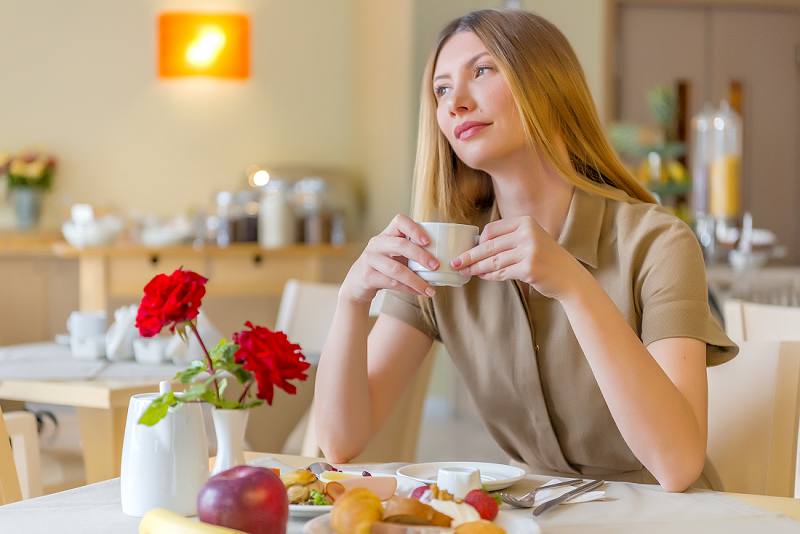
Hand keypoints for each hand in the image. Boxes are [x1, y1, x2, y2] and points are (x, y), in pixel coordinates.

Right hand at [340, 214, 439, 303]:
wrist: (357, 284)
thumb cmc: (383, 267)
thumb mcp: (395, 254)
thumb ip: (412, 252)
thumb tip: (444, 259)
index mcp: (387, 234)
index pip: (399, 221)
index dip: (414, 229)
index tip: (428, 241)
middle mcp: (376, 243)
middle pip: (400, 245)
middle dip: (421, 256)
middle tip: (436, 266)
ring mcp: (370, 260)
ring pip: (396, 269)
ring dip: (416, 280)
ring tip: (430, 290)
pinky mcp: (367, 276)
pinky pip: (390, 283)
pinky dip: (407, 289)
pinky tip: (418, 292)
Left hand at [450, 216, 584, 299]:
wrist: (569, 277)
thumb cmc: (546, 259)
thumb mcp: (531, 239)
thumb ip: (509, 239)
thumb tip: (477, 247)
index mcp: (525, 222)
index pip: (492, 229)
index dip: (477, 241)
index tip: (467, 249)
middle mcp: (527, 233)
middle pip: (489, 245)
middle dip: (470, 255)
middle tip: (455, 263)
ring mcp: (529, 251)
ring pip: (493, 260)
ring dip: (476, 268)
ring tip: (464, 272)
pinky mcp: (529, 269)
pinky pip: (502, 273)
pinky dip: (489, 276)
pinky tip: (482, 276)